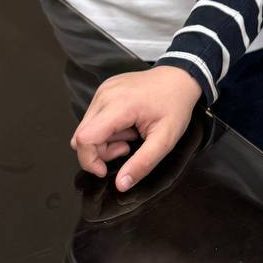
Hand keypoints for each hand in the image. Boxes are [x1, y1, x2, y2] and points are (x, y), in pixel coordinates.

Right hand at [71, 65, 201, 189]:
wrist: (180, 77)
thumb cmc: (175, 104)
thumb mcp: (165, 139)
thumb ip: (142, 164)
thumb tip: (121, 185)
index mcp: (120, 104)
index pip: (85, 138)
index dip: (90, 161)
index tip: (106, 170)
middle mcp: (106, 94)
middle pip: (83, 136)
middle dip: (101, 152)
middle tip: (127, 147)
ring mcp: (104, 89)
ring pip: (86, 128)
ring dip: (105, 140)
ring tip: (131, 134)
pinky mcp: (105, 90)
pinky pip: (93, 118)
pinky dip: (107, 128)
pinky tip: (128, 125)